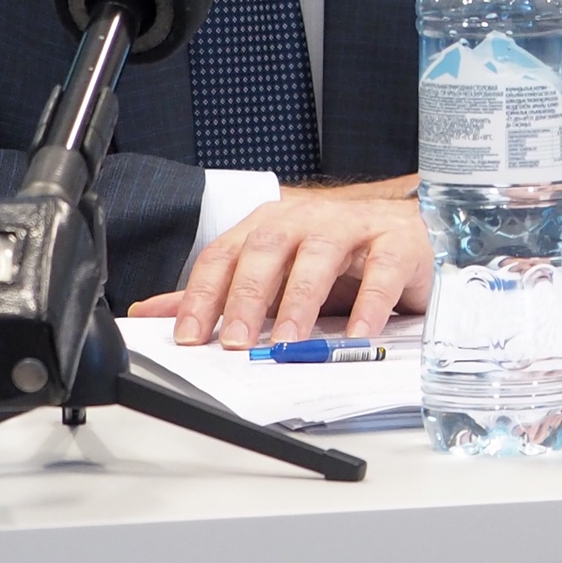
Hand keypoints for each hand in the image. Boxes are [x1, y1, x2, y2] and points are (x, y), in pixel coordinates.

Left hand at [129, 176, 430, 348]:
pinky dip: (369, 303)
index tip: (190, 337)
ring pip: (319, 255)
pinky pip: (382, 270)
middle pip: (268, 249)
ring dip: (301, 300)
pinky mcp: (397, 243)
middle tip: (237, 343)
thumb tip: (150, 312)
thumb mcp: (274, 276)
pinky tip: (358, 334)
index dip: (204, 295)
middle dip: (248, 297)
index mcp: (268, 226)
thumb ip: (217, 293)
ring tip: (290, 342)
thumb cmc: (337, 259)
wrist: (410, 234)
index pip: (226, 255)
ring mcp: (352, 227)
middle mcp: (305, 219)